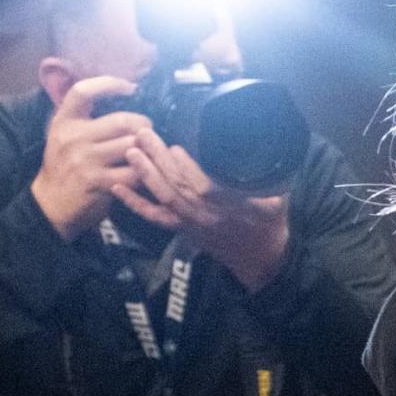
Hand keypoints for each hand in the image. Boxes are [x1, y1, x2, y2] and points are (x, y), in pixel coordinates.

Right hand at [31, 77, 152, 239]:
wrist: (50, 205)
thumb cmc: (64, 167)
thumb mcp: (64, 136)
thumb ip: (85, 119)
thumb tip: (121, 98)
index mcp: (64, 121)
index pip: (83, 91)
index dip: (108, 83)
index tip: (130, 87)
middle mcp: (73, 137)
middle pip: (122, 120)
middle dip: (143, 125)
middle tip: (147, 132)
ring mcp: (85, 160)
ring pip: (133, 145)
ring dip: (147, 150)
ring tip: (149, 153)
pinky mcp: (98, 182)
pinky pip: (134, 172)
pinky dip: (144, 173)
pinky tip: (144, 174)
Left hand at [117, 131, 291, 291]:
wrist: (260, 260)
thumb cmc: (270, 226)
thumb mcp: (277, 200)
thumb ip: (270, 178)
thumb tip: (267, 150)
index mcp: (231, 208)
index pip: (205, 188)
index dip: (188, 168)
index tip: (175, 146)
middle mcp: (206, 216)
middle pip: (177, 187)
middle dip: (158, 160)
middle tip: (143, 135)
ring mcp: (190, 223)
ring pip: (164, 198)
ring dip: (145, 175)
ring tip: (131, 151)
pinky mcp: (181, 228)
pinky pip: (154, 216)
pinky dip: (135, 203)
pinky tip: (118, 188)